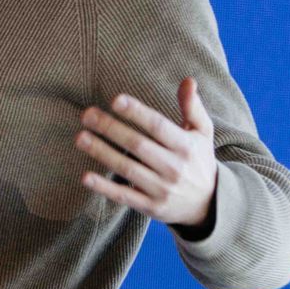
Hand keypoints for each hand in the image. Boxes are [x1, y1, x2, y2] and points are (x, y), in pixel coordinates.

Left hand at [76, 77, 217, 230]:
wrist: (208, 205)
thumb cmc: (199, 160)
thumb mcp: (203, 133)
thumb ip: (193, 107)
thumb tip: (188, 80)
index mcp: (186, 146)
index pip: (158, 126)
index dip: (137, 113)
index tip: (115, 100)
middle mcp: (174, 168)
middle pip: (137, 145)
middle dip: (111, 128)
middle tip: (87, 115)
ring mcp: (162, 190)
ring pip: (127, 169)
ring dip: (102, 153)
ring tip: (81, 138)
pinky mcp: (151, 207)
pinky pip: (125, 196)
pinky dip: (105, 188)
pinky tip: (86, 176)